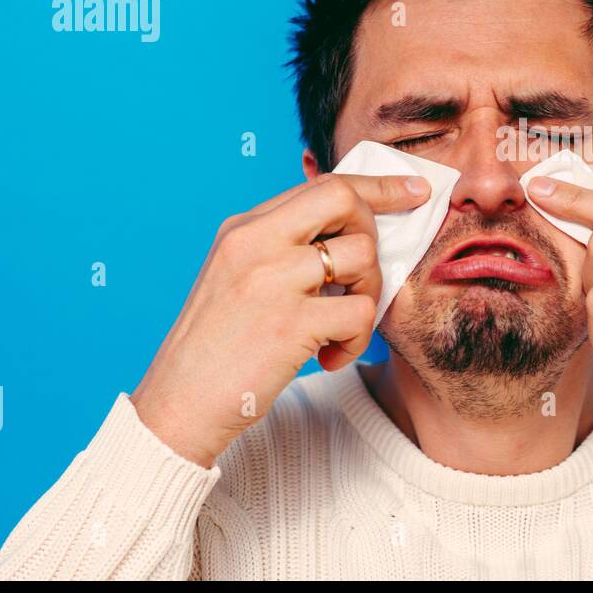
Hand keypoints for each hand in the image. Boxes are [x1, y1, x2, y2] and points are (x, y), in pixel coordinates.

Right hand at [129, 172, 430, 467]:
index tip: (414, 190)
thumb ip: (286, 249)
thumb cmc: (216, 350)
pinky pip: (361, 311)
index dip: (377, 185)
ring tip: (341, 328)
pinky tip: (330, 358)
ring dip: (368, 295)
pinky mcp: (291, 323)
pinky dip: (357, 340)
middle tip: (365, 275)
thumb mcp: (239, 279)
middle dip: (375, 230)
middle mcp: (256, 243)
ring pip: (362, 257)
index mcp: (244, 228)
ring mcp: (272, 280)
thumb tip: (356, 233)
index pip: (322, 185)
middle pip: (344, 199)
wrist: (177, 407)